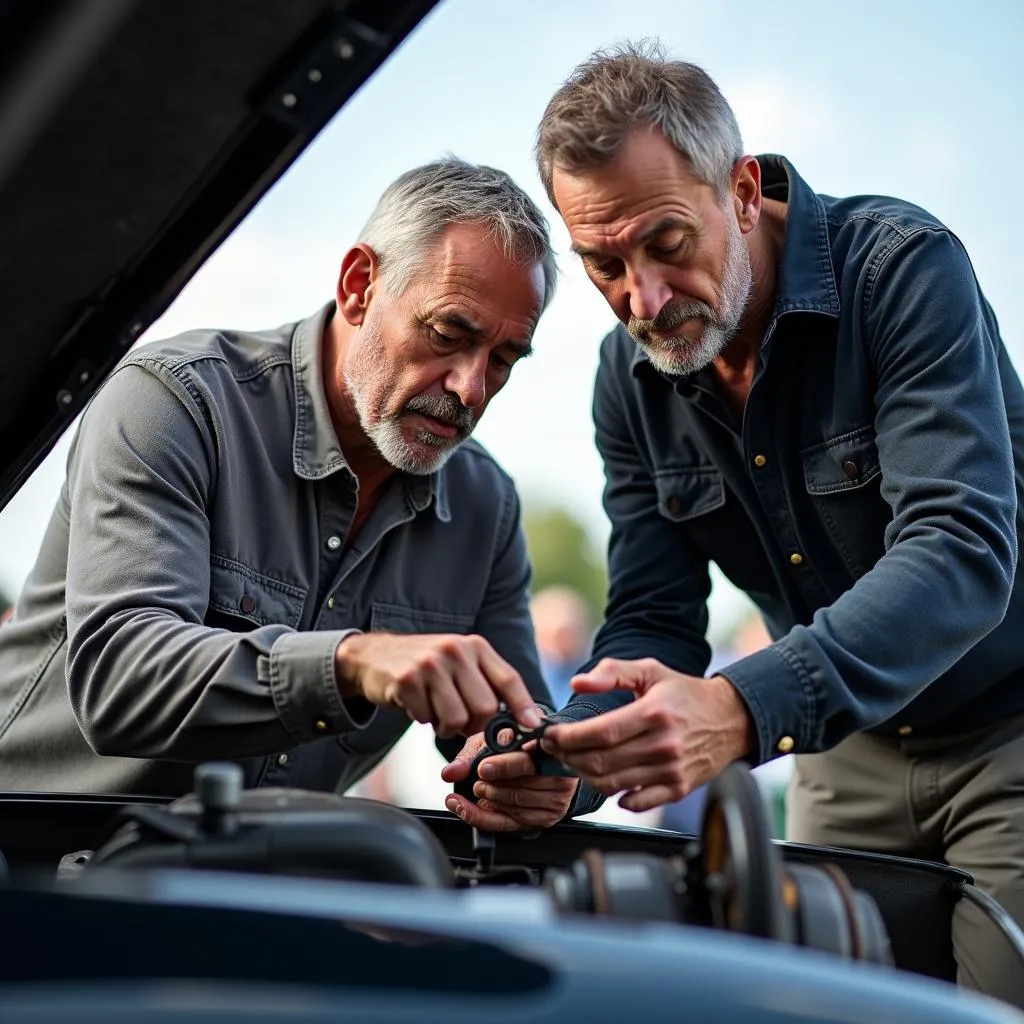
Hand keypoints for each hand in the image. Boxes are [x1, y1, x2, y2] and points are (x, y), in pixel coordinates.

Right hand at [334, 632, 541, 738]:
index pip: (508, 678)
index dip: (523, 705)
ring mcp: (431, 664)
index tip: (533, 725)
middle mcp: (455, 650)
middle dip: (474, 724)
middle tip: (457, 719)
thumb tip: (522, 718)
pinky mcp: (407, 679)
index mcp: (474, 646)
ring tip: (435, 710)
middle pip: (486, 707)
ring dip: (446, 725)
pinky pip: (426, 719)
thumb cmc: (425, 667)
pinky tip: (414, 702)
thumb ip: (486, 683)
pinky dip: (422, 719)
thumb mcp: (459, 663)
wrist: (373, 656)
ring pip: (458, 718)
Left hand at [441, 731, 578, 830]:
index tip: (483, 768)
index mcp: (551, 749)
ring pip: (515, 806)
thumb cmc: (517, 746)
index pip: (529, 761)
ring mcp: (554, 800)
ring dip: (489, 798)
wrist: (540, 760)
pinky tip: (464, 807)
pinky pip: (507, 823)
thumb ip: (471, 754)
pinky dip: (480, 817)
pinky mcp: (543, 819)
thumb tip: (451, 772)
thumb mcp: (493, 740)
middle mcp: (559, 776)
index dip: (505, 766)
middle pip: (521, 788)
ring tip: (478, 788)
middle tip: (478, 779)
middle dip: (492, 785)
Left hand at [539, 658, 752, 812]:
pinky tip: (605, 780)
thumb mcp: (651, 671)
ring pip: (612, 783)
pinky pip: (636, 802)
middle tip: (554, 749)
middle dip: (569, 757)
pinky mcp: (677, 788)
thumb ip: (612, 672)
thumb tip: (578, 683)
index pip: (601, 732)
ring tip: (573, 761)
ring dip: (584, 775)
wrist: (730, 719)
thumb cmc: (685, 693)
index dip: (569, 737)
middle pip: (602, 761)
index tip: (551, 735)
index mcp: (654, 713)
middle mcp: (663, 744)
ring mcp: (671, 770)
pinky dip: (615, 797)